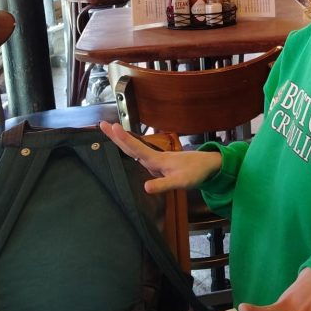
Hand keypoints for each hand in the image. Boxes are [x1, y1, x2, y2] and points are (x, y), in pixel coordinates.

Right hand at [99, 121, 221, 193]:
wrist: (209, 166)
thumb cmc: (195, 173)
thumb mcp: (180, 182)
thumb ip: (163, 184)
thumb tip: (144, 187)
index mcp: (157, 160)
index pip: (136, 148)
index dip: (123, 139)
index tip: (111, 126)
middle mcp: (154, 157)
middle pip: (132, 145)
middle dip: (117, 136)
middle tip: (101, 124)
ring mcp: (157, 159)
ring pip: (135, 149)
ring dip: (122, 141)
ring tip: (109, 132)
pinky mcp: (160, 163)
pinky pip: (141, 154)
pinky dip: (131, 150)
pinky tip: (127, 150)